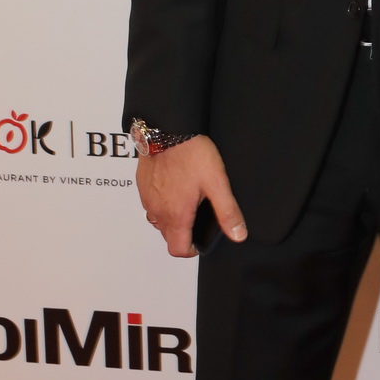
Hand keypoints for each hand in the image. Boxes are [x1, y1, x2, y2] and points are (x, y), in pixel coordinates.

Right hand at [136, 134, 246, 257]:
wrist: (167, 129)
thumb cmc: (191, 154)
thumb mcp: (217, 183)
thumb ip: (227, 211)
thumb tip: (238, 234)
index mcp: (176, 215)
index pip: (177, 250)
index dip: (191, 251)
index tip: (200, 241)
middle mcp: (157, 211)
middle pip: (167, 236)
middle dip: (182, 234)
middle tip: (197, 217)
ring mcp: (146, 198)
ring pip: (157, 220)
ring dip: (170, 219)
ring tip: (186, 202)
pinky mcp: (141, 185)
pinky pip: (150, 203)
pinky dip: (160, 203)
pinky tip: (173, 187)